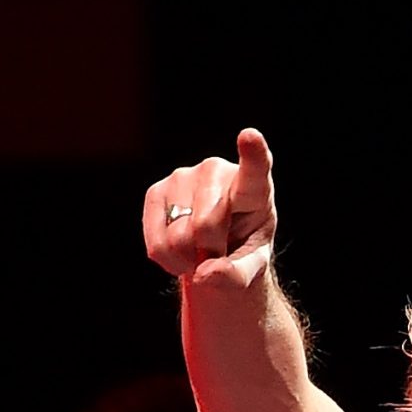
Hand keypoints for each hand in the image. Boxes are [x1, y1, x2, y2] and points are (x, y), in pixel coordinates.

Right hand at [144, 127, 276, 289]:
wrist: (215, 248)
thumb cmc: (241, 250)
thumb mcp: (251, 268)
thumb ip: (237, 275)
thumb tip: (207, 274)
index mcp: (253, 187)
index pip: (255, 169)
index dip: (253, 153)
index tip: (250, 135)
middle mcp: (216, 172)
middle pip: (206, 225)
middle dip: (210, 252)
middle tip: (218, 253)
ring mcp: (183, 177)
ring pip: (179, 237)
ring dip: (189, 258)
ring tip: (200, 251)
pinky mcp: (156, 192)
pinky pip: (157, 243)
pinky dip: (168, 260)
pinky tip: (181, 252)